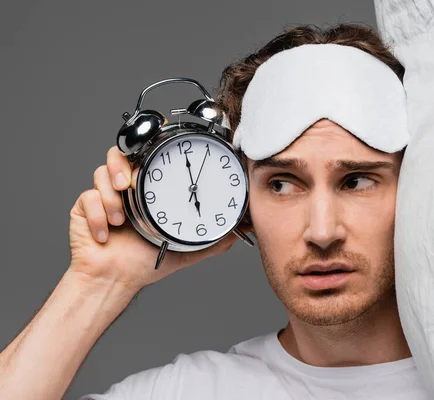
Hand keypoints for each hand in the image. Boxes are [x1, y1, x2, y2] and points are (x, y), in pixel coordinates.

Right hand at [68, 146, 249, 292]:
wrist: (116, 280)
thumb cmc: (145, 263)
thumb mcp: (184, 248)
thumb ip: (211, 240)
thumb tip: (238, 233)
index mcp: (148, 191)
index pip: (147, 156)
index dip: (149, 145)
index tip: (156, 145)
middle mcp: (126, 188)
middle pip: (120, 155)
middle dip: (123, 165)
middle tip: (130, 184)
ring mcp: (104, 196)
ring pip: (102, 173)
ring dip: (111, 194)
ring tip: (120, 218)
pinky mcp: (84, 207)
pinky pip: (87, 198)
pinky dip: (98, 215)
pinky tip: (106, 233)